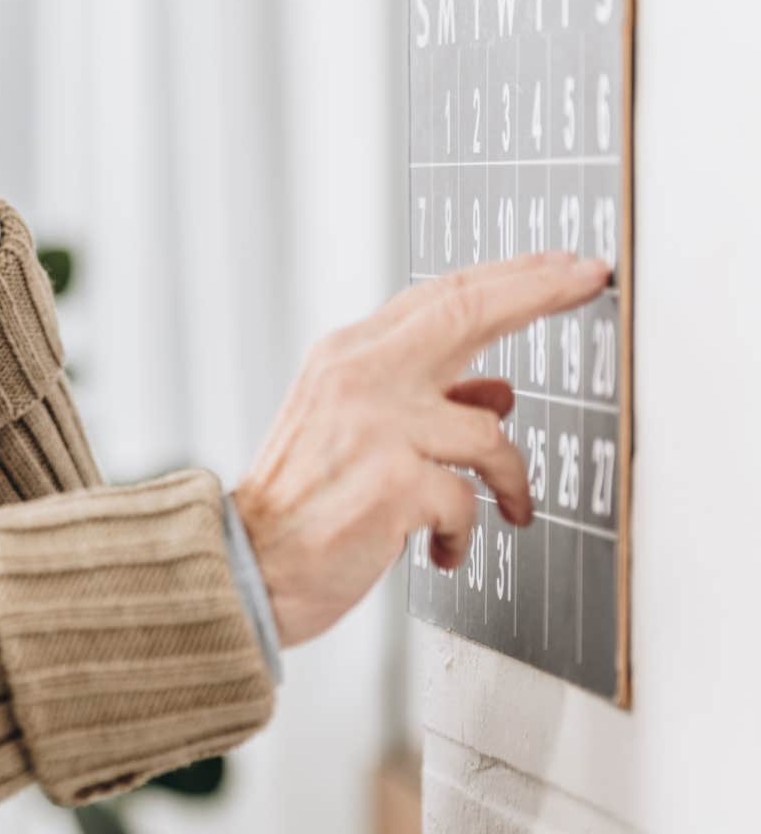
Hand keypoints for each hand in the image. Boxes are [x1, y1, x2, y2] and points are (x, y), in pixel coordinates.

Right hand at [234, 252, 611, 646]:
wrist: (246, 567)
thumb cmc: (300, 505)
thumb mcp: (352, 431)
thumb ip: (421, 400)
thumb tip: (495, 393)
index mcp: (344, 358)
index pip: (437, 297)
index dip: (510, 276)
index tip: (563, 266)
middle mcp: (357, 379)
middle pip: (465, 312)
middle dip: (538, 290)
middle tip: (586, 280)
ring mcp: (376, 429)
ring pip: (488, 431)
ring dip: (511, 478)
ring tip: (509, 507)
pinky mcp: (394, 486)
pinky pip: (468, 501)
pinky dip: (464, 531)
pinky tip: (444, 547)